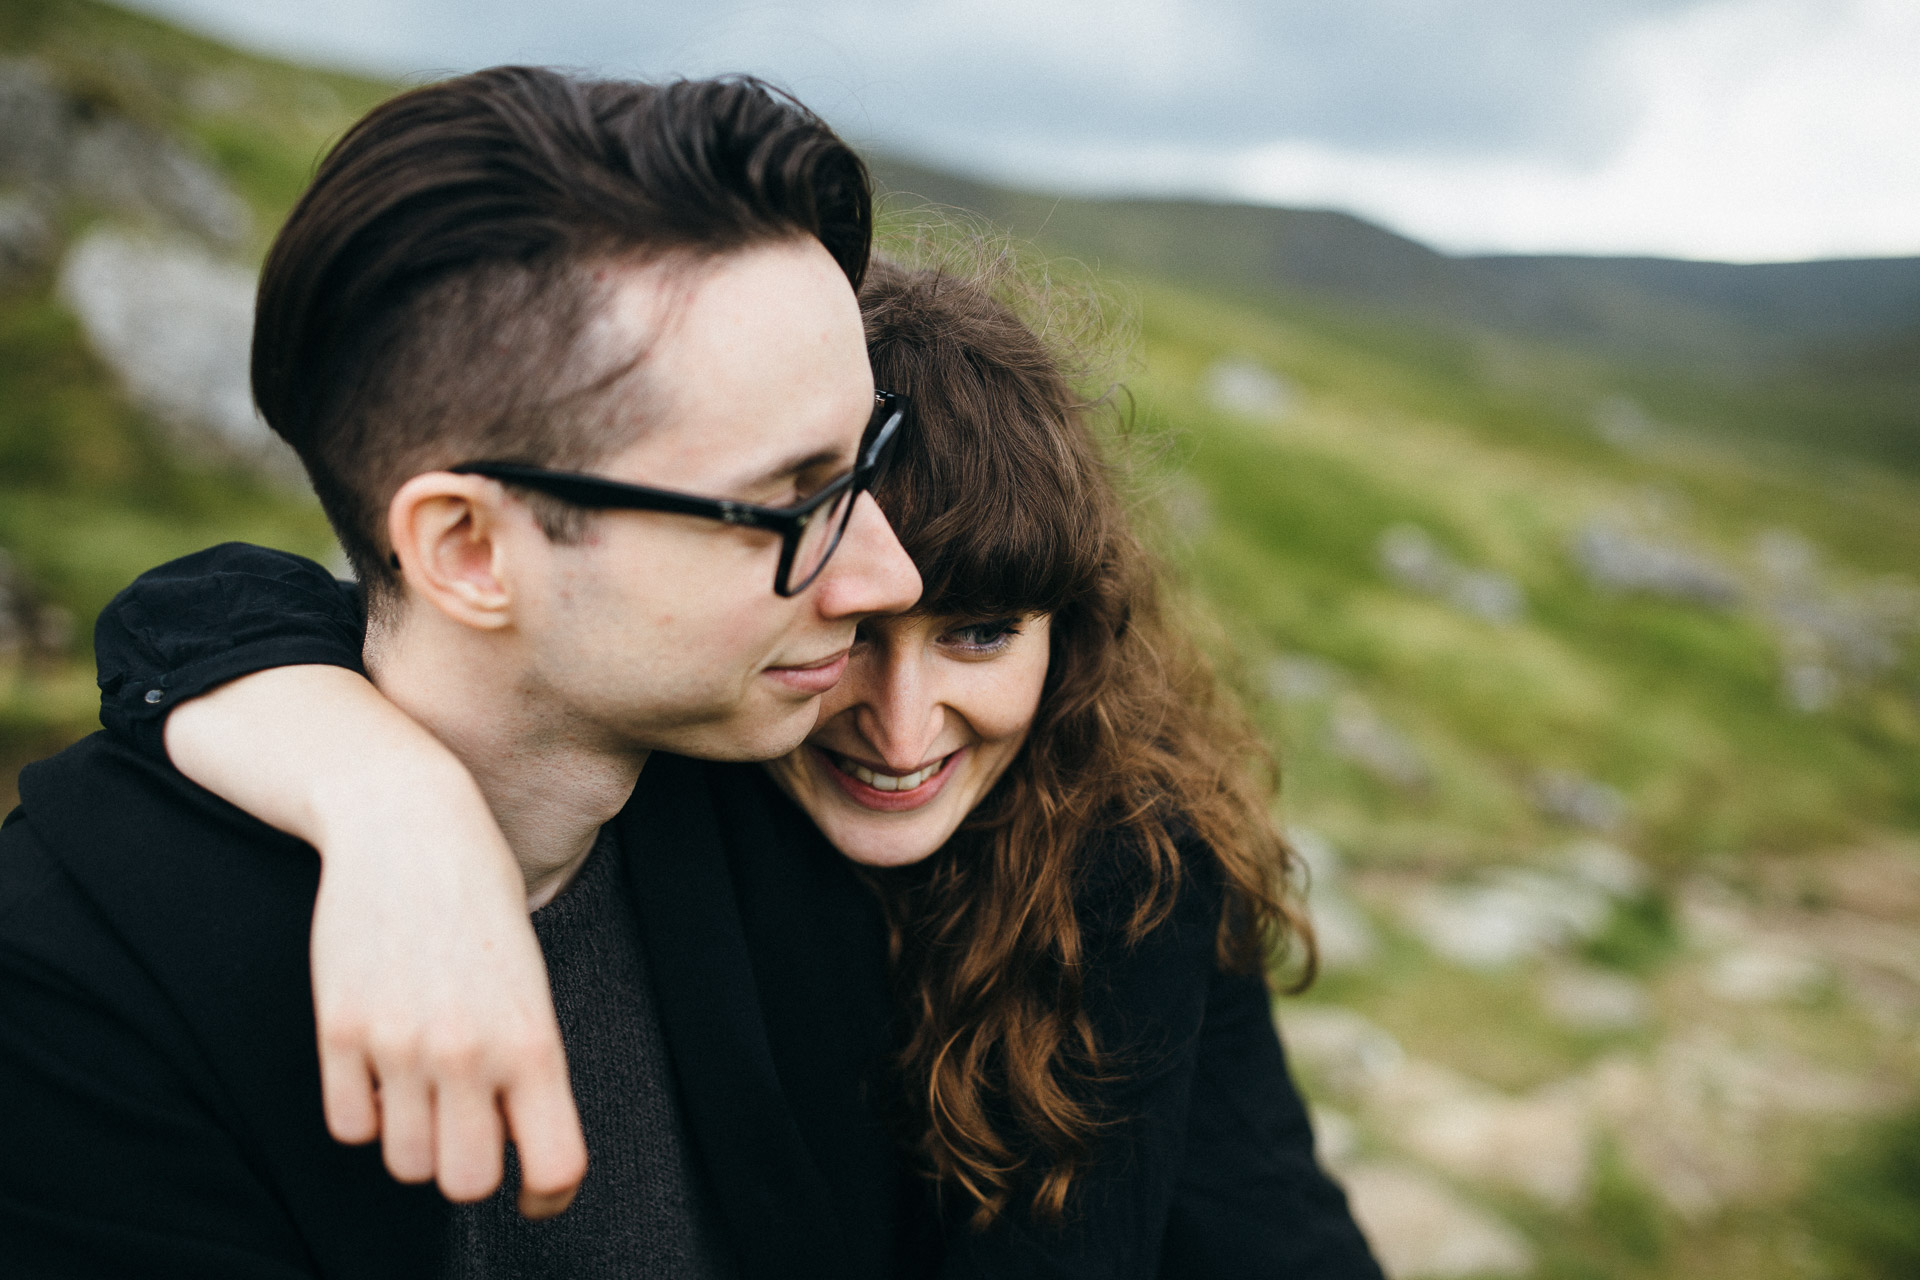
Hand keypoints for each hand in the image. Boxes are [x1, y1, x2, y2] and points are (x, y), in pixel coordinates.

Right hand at [168, 666, 587, 1215]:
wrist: (408, 824)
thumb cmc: (479, 900)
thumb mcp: (528, 979)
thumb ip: (525, 1060)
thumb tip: (512, 1146)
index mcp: (535, 1040)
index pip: (555, 1167)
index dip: (549, 1195)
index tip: (535, 1189)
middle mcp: (471, 1052)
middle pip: (467, 1183)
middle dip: (469, 1167)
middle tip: (468, 1125)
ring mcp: (401, 1044)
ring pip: (405, 1163)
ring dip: (414, 1139)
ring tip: (423, 1088)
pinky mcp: (340, 1029)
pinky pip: (347, 1126)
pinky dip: (363, 1112)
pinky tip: (380, 1069)